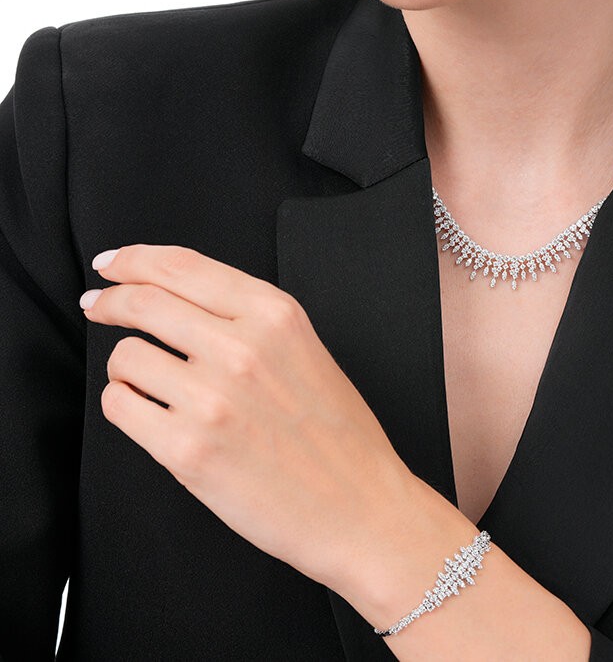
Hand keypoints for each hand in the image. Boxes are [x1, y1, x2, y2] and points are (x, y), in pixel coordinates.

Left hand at [80, 243, 418, 593]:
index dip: (134, 259)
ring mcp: (212, 399)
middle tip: (98, 307)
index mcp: (275, 315)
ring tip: (152, 385)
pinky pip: (121, 406)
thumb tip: (174, 297)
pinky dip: (127, 406)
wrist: (359, 506)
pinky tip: (152, 415)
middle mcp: (242, 348)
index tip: (112, 265)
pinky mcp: (186, 450)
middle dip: (109, 302)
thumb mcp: (305, 349)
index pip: (182, 266)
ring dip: (128, 368)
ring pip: (125, 357)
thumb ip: (247, 318)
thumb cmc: (337, 434)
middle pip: (143, 302)